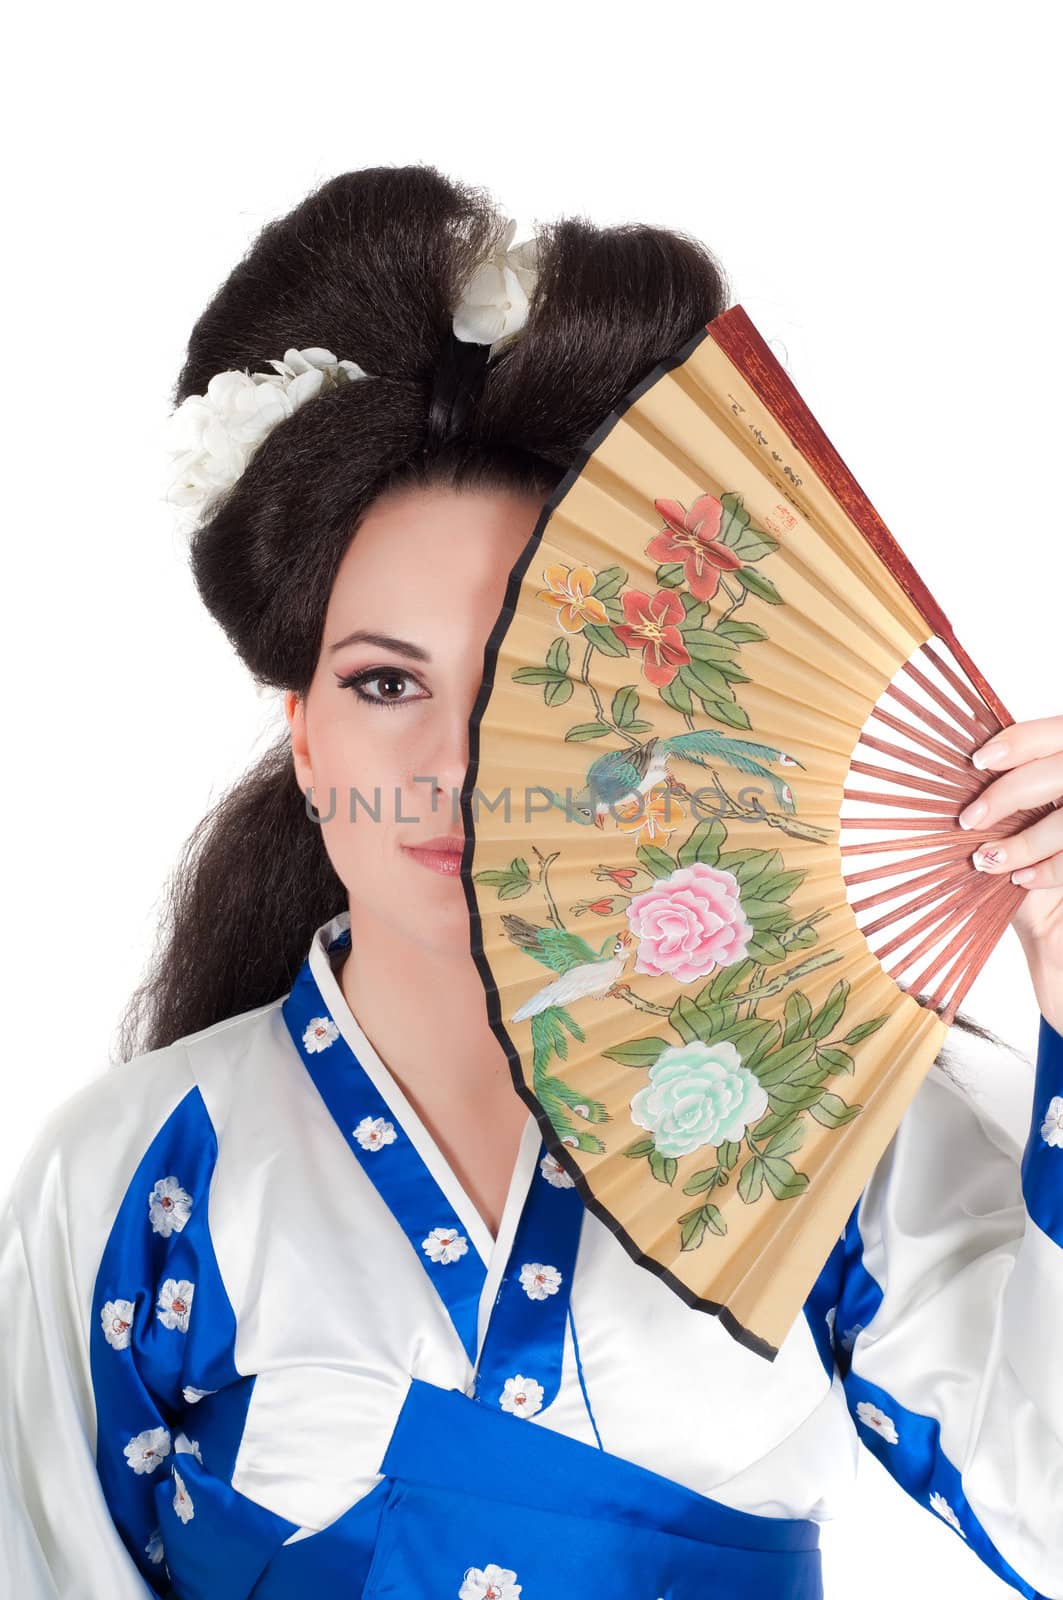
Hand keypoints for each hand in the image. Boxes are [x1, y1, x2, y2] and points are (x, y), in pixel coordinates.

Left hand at [961, 714, 1062, 1035]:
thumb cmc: (1043, 876)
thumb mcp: (1025, 828)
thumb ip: (1014, 799)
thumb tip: (961, 775)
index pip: (1058, 732)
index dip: (1021, 740)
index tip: (979, 760)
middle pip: (1062, 770)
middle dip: (1009, 793)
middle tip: (968, 819)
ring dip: (1024, 841)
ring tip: (989, 861)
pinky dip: (1048, 868)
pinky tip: (1023, 881)